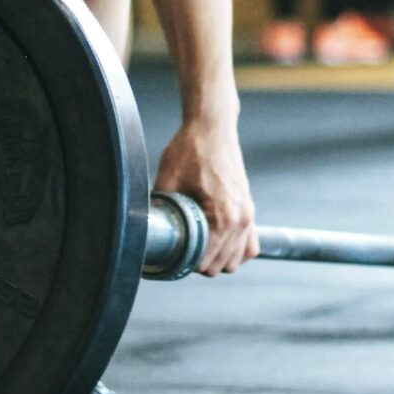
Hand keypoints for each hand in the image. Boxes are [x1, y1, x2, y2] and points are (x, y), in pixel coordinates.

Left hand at [153, 116, 257, 275]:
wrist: (212, 127)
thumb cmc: (191, 149)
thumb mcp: (167, 180)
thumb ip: (159, 209)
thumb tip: (145, 230)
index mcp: (222, 216)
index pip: (206, 262)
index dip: (185, 263)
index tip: (171, 254)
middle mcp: (240, 219)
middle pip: (221, 265)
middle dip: (199, 263)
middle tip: (179, 249)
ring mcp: (248, 214)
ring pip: (236, 259)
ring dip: (217, 258)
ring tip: (196, 246)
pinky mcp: (249, 209)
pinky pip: (249, 245)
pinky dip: (235, 250)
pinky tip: (216, 243)